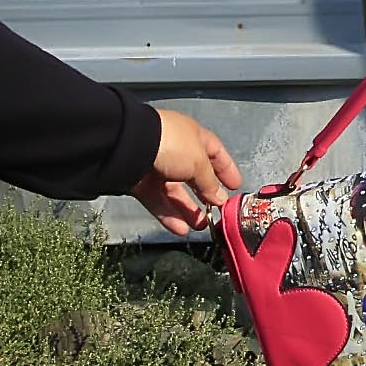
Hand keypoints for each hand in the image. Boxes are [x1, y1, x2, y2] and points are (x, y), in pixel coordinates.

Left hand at [130, 109, 244, 235]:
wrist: (130, 146)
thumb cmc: (170, 144)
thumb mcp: (200, 162)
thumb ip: (210, 182)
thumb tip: (219, 198)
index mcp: (193, 137)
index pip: (215, 153)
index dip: (226, 169)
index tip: (235, 186)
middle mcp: (176, 151)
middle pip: (195, 176)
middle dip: (207, 194)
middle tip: (217, 210)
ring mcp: (157, 167)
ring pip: (176, 193)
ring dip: (188, 210)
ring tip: (200, 225)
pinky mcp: (141, 183)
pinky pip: (159, 202)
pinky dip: (170, 216)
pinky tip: (181, 228)